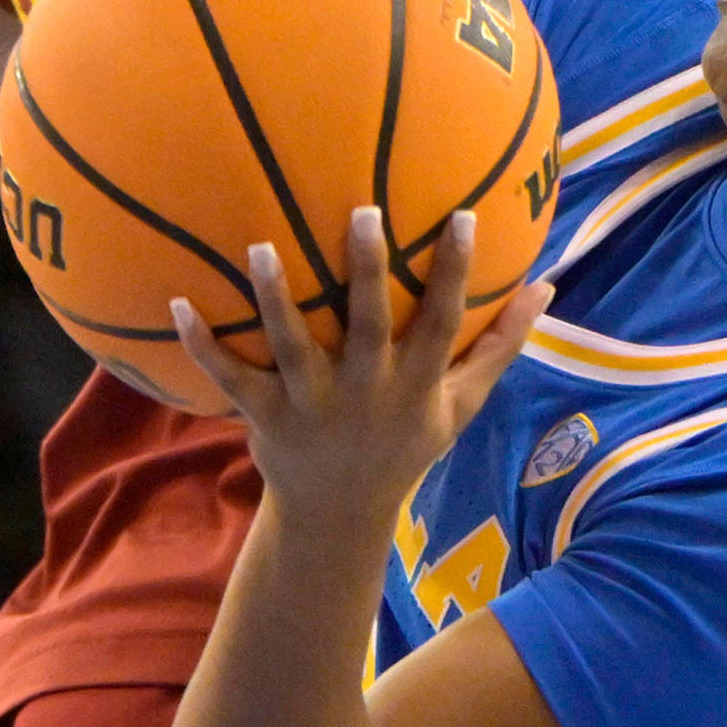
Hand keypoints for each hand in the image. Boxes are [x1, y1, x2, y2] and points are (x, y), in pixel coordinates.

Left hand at [171, 209, 547, 530]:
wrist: (340, 516)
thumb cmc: (405, 446)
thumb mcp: (460, 405)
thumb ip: (499, 346)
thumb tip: (548, 288)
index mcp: (416, 385)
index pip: (444, 322)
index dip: (456, 271)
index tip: (463, 217)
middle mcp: (367, 392)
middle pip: (370, 326)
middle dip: (367, 271)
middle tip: (362, 211)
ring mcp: (313, 406)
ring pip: (292, 346)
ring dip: (275, 298)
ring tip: (260, 248)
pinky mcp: (266, 417)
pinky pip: (231, 380)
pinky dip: (203, 346)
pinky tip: (178, 304)